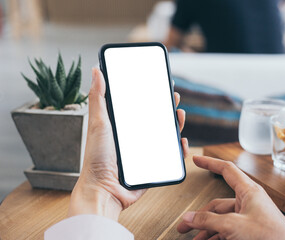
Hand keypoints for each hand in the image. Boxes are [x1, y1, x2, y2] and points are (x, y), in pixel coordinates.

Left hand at [67, 68, 188, 220]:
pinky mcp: (154, 165)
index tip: (160, 82)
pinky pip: (171, 156)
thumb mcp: (98, 123)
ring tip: (179, 114)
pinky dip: (179, 149)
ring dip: (176, 124)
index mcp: (123, 126)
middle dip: (167, 106)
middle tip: (173, 96)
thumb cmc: (97, 158)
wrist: (104, 189)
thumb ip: (98, 98)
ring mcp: (146, 151)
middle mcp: (136, 137)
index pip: (140, 105)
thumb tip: (96, 70)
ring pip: (166, 135)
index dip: (151, 94)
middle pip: (156, 118)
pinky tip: (182, 142)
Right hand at [177, 156, 284, 239]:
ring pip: (221, 219)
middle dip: (200, 215)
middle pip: (217, 203)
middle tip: (185, 224)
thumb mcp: (234, 225)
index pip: (226, 169)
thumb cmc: (272, 237)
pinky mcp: (249, 230)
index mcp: (248, 191)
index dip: (210, 163)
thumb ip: (209, 220)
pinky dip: (216, 235)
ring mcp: (248, 216)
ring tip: (194, 237)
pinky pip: (227, 229)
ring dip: (206, 228)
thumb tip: (190, 217)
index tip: (197, 160)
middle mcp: (248, 202)